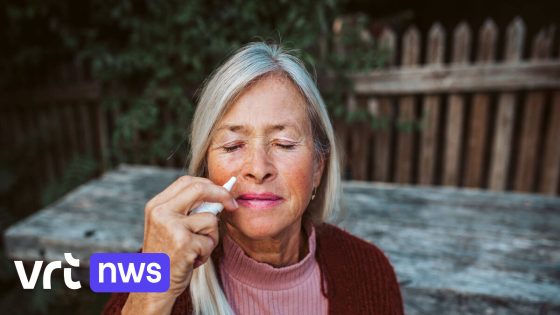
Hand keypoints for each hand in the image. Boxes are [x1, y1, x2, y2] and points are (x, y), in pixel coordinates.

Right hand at [122, 176, 237, 313]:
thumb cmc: (167, 256)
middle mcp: (161, 212)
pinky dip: (207, 252)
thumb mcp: (168, 227)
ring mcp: (171, 226)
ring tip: (196, 249)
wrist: (153, 286)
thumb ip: (187, 210)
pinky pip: (210, 240)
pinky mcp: (183, 242)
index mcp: (156, 205)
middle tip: (233, 205)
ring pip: (210, 219)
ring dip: (211, 236)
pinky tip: (192, 259)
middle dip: (222, 194)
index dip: (208, 184)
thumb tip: (219, 197)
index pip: (187, 182)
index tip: (222, 192)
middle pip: (200, 189)